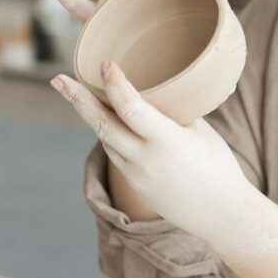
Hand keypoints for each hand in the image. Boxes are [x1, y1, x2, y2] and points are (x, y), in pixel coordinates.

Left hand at [52, 60, 251, 241]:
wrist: (220, 214)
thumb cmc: (219, 168)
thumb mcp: (202, 132)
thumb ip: (176, 113)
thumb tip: (159, 89)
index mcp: (167, 142)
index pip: (131, 108)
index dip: (115, 84)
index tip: (106, 63)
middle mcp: (145, 159)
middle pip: (101, 124)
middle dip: (78, 99)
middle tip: (57, 79)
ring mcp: (136, 174)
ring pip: (104, 138)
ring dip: (89, 114)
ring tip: (73, 91)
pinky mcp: (134, 183)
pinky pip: (114, 152)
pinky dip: (106, 131)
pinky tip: (102, 117)